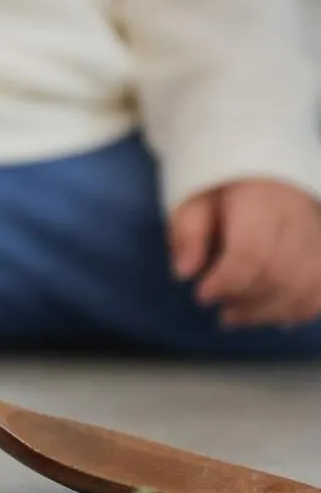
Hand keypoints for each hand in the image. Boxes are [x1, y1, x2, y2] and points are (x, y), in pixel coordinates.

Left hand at [169, 179, 320, 328]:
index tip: (202, 295)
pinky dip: (299, 310)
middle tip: (220, 309)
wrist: (265, 175)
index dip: (226, 282)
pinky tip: (273, 317)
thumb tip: (184, 272)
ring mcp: (318, 236)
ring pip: (307, 286)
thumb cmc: (221, 191)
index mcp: (260, 201)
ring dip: (270, 311)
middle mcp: (298, 218)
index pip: (252, 251)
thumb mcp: (191, 202)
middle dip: (246, 301)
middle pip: (281, 274)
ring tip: (237, 316)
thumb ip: (187, 234)